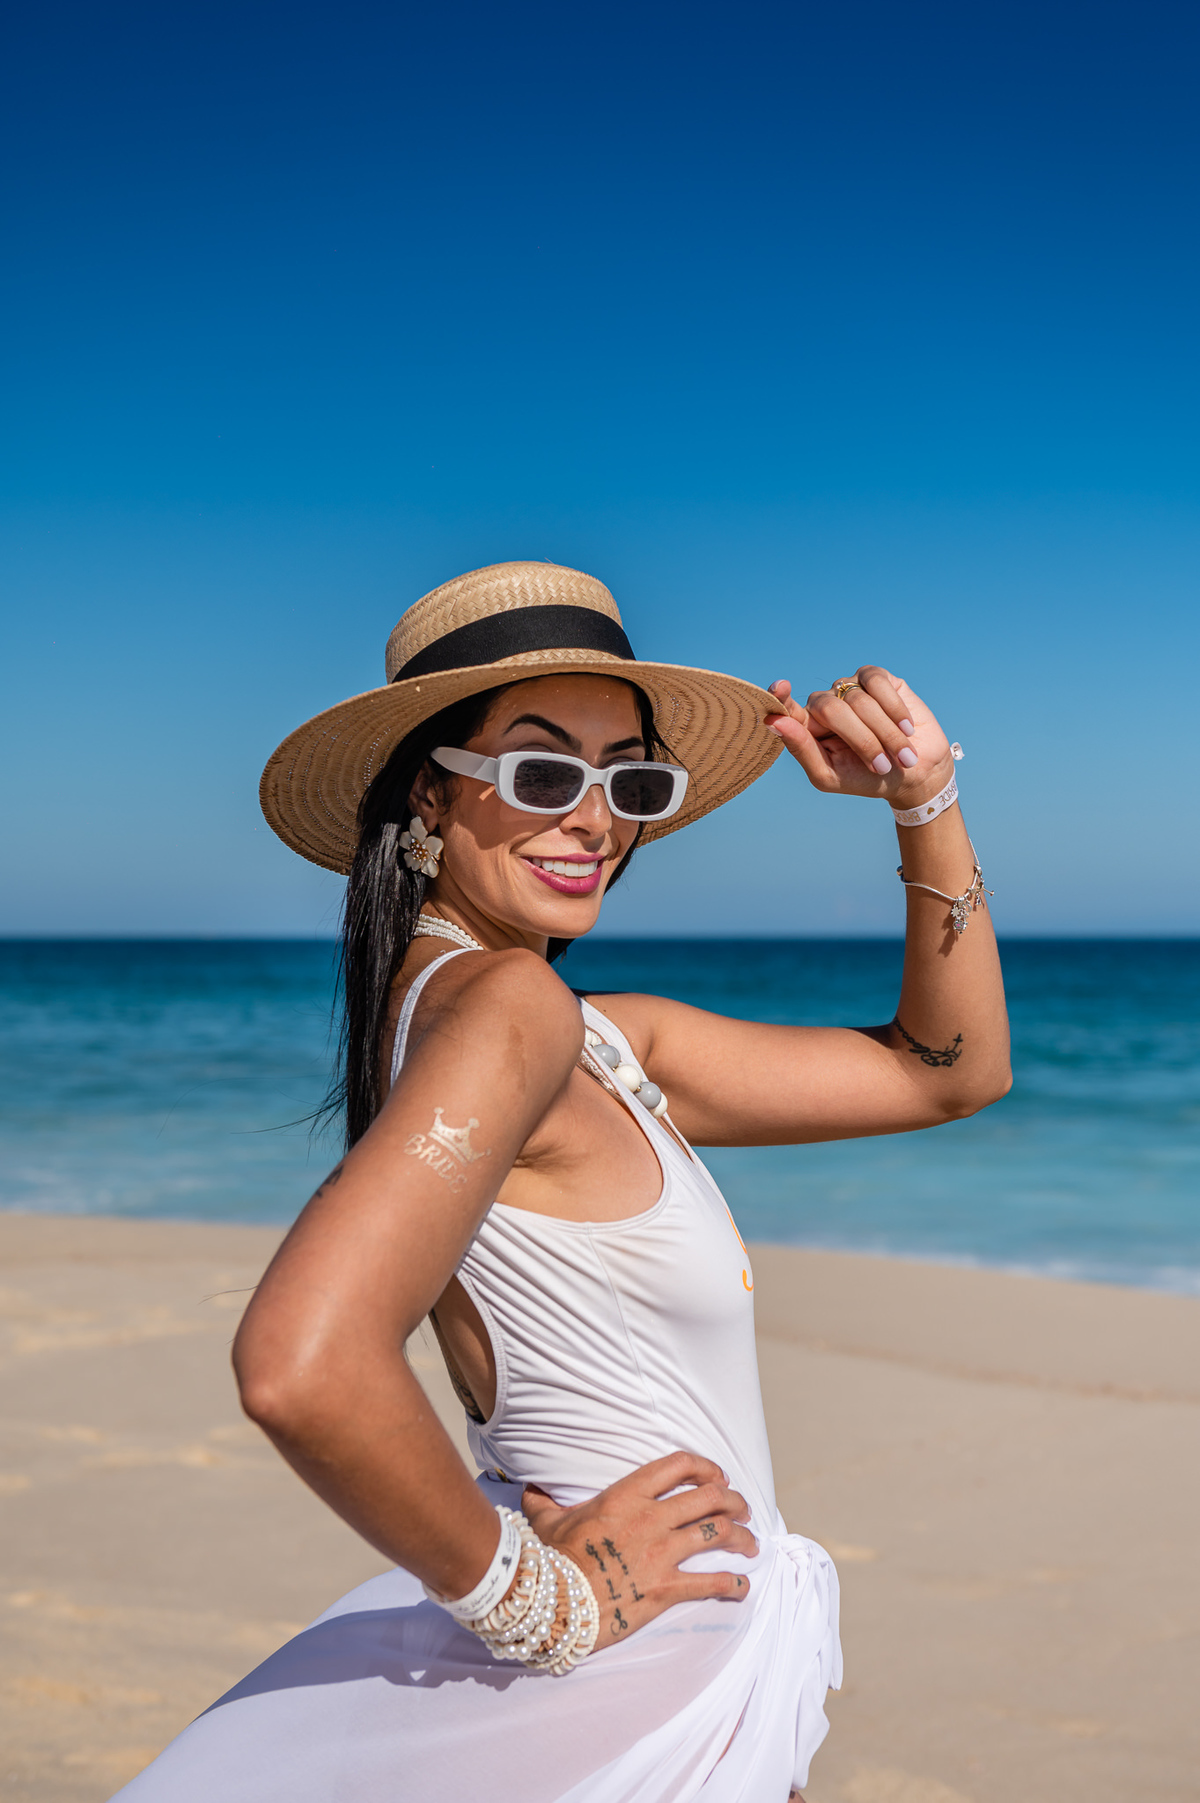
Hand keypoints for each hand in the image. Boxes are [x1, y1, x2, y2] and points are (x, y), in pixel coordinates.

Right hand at [521, 1450, 756, 1649]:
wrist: (553, 1601)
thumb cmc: (550, 1558)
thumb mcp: (546, 1522)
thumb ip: (542, 1502)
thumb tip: (529, 1491)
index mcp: (626, 1495)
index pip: (678, 1466)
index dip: (706, 1467)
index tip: (718, 1476)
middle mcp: (650, 1518)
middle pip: (709, 1498)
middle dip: (734, 1501)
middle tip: (743, 1508)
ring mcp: (661, 1553)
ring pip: (717, 1534)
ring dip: (741, 1537)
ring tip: (751, 1543)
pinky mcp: (664, 1589)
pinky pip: (710, 1584)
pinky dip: (732, 1584)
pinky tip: (742, 1587)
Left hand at [765, 666, 954, 805]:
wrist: (915, 772)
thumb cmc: (867, 778)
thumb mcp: (830, 775)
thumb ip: (801, 749)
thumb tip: (774, 722)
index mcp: (807, 728)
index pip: (785, 707)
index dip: (780, 697)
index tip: (779, 687)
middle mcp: (825, 703)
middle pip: (830, 709)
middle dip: (861, 740)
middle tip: (882, 765)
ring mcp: (849, 687)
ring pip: (858, 700)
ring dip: (885, 734)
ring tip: (901, 755)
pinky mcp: (875, 677)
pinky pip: (877, 683)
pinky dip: (894, 709)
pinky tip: (907, 728)